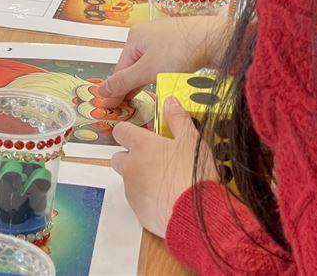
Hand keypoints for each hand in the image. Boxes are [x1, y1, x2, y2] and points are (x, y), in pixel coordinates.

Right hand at [97, 16, 231, 107]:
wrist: (217, 38)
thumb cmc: (180, 50)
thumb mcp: (147, 70)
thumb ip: (124, 82)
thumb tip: (101, 91)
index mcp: (134, 37)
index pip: (120, 69)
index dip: (116, 90)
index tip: (112, 108)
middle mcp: (147, 34)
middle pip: (135, 67)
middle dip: (133, 86)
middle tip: (129, 108)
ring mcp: (166, 37)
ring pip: (151, 66)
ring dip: (150, 82)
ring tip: (151, 97)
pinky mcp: (182, 43)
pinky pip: (167, 63)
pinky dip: (165, 74)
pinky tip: (169, 82)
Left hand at [111, 97, 217, 237]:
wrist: (198, 214)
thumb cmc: (194, 173)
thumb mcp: (192, 140)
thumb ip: (178, 119)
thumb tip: (170, 101)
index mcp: (141, 145)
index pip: (120, 131)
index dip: (129, 133)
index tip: (141, 136)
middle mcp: (130, 165)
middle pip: (118, 157)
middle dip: (130, 158)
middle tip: (154, 161)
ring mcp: (132, 189)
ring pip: (128, 180)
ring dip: (140, 179)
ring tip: (167, 183)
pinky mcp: (138, 211)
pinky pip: (138, 202)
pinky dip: (148, 200)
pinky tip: (168, 201)